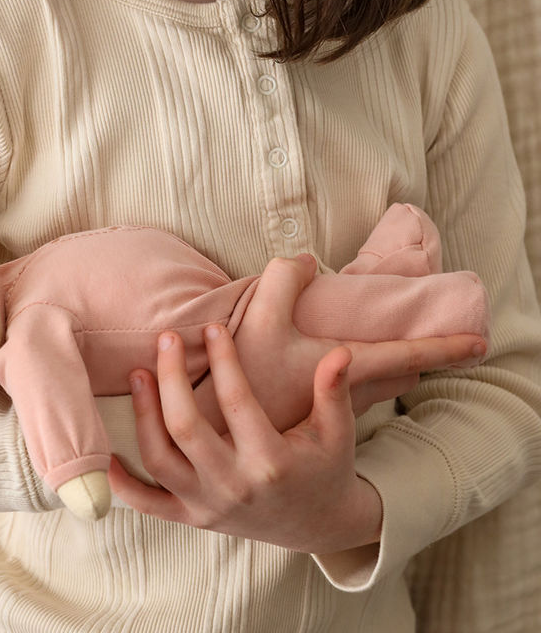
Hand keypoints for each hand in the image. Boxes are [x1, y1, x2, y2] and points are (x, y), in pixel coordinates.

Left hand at [109, 326, 382, 552]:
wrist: (318, 526)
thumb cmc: (326, 468)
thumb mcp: (338, 433)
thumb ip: (334, 392)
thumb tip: (339, 352)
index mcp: (271, 462)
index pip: (238, 402)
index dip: (224, 360)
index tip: (212, 326)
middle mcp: (234, 487)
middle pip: (186, 428)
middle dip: (170, 379)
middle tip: (165, 337)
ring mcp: (208, 507)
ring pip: (159, 460)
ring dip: (143, 415)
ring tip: (139, 373)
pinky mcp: (192, 519)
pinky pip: (147, 504)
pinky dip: (122, 483)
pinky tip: (105, 452)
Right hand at [194, 254, 485, 433]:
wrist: (214, 431)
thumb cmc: (246, 377)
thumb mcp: (262, 316)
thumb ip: (287, 277)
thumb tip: (308, 262)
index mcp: (347, 370)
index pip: (410, 354)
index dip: (447, 346)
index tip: (480, 343)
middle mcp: (345, 395)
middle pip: (397, 375)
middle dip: (420, 359)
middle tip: (438, 347)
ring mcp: (327, 410)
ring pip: (375, 387)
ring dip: (391, 371)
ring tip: (392, 355)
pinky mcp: (306, 417)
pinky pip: (349, 396)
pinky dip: (359, 380)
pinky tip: (337, 370)